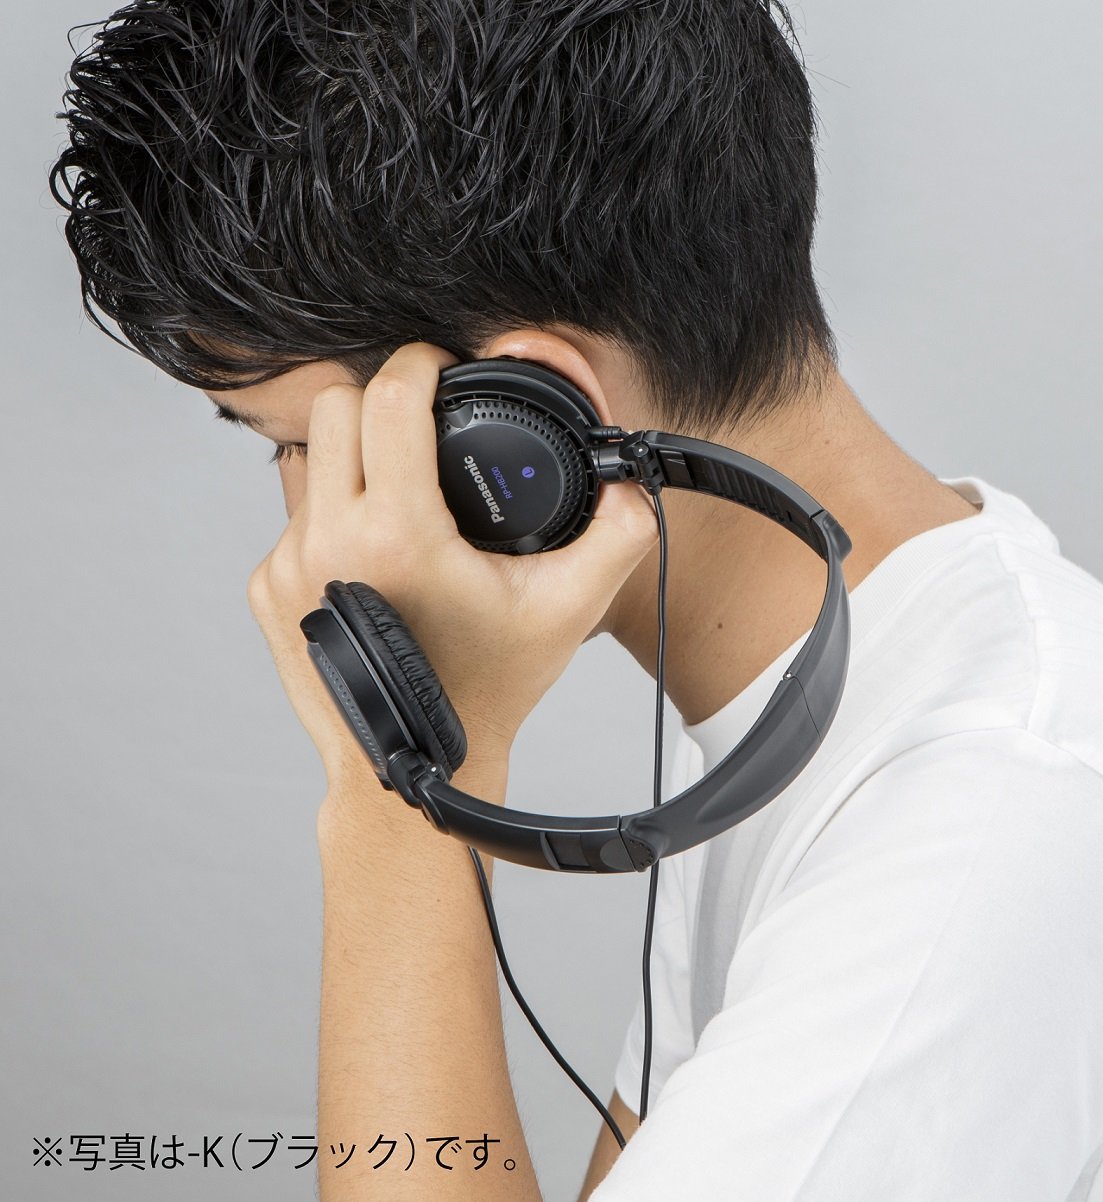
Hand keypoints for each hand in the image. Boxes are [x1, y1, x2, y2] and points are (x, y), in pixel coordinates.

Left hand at [245, 343, 658, 791]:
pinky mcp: (265, 588)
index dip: (421, 363)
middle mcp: (326, 541)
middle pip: (334, 404)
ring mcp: (286, 564)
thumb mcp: (567, 610)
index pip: (389, 396)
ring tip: (400, 488)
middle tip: (422, 422)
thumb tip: (634, 491)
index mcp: (398, 534)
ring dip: (352, 454)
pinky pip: (293, 513)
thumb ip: (616, 538)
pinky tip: (372, 551)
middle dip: (381, 398)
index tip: (441, 370)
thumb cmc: (487, 690)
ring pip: (307, 457)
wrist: (410, 768)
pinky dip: (332, 511)